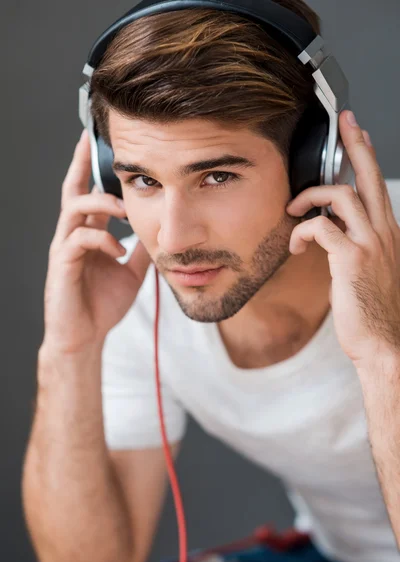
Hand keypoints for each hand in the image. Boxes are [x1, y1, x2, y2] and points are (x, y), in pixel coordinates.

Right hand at [42, 129, 151, 353]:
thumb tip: (160, 232)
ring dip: (101, 203)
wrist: (86, 336)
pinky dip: (102, 239)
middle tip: (94, 141)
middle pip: (74, 190)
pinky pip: (78, 240)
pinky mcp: (62, 265)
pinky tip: (119, 249)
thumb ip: (141, 249)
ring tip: (125, 208)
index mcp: (91, 234)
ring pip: (75, 209)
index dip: (94, 168)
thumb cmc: (103, 303)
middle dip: (83, 163)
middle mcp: (75, 235)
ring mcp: (66, 248)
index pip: (90, 193)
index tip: (101, 142)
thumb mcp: (131, 271)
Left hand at [286, 110, 399, 366]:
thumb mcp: (371, 274)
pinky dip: (303, 230)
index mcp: (388, 235)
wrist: (385, 345)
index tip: (358, 135)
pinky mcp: (352, 259)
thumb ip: (357, 249)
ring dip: (311, 196)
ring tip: (293, 209)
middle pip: (369, 176)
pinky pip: (321, 226)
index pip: (378, 187)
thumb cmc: (374, 314)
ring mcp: (370, 244)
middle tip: (344, 121)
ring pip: (342, 195)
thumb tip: (334, 236)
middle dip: (355, 144)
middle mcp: (384, 233)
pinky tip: (295, 246)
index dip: (367, 158)